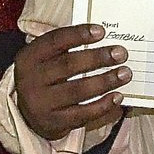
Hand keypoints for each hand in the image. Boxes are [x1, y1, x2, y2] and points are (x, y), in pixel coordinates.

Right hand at [15, 23, 130, 139]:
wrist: (27, 114)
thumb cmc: (46, 77)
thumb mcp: (47, 60)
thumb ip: (68, 48)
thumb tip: (104, 38)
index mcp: (28, 58)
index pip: (55, 41)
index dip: (78, 34)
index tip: (102, 31)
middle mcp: (30, 80)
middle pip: (68, 65)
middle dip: (98, 58)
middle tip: (121, 53)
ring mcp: (40, 104)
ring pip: (77, 90)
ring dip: (105, 81)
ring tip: (125, 73)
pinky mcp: (53, 123)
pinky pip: (82, 114)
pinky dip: (102, 105)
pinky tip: (117, 96)